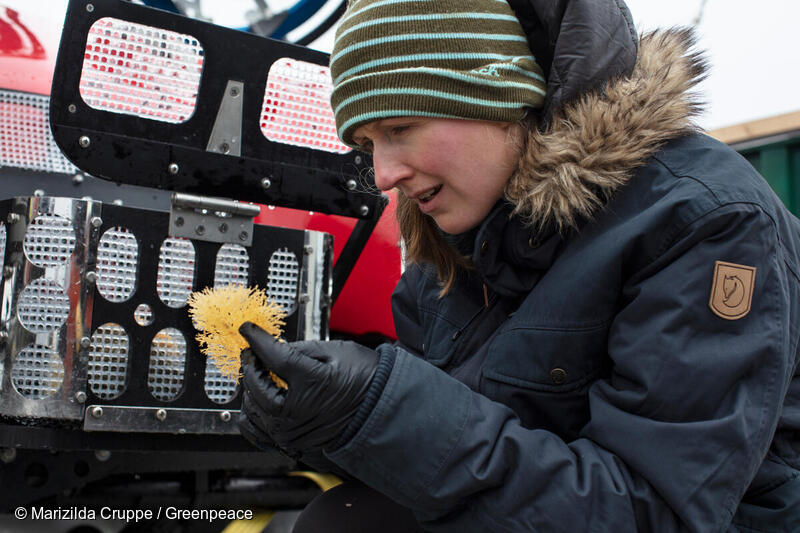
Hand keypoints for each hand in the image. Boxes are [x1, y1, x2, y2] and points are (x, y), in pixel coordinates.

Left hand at [238, 322, 378, 455]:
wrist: (382, 413)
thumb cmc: (365, 382)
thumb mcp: (336, 352)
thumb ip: (300, 349)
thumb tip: (274, 348)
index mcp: (311, 383)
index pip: (272, 357)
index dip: (257, 340)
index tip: (248, 331)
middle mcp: (297, 413)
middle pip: (255, 387)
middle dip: (251, 366)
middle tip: (253, 354)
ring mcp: (292, 434)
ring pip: (252, 411)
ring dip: (250, 391)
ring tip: (257, 376)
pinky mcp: (291, 446)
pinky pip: (256, 433)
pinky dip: (251, 416)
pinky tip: (257, 402)